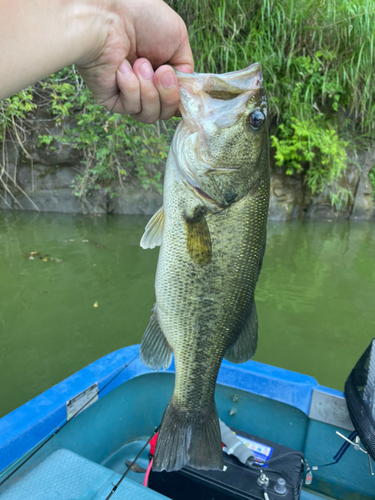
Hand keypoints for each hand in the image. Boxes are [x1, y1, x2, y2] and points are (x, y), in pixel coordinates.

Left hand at [77, 0, 193, 122]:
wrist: (108, 16)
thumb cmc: (141, 17)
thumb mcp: (178, 37)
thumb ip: (186, 68)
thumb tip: (185, 91)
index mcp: (161, 71)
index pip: (178, 99)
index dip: (183, 97)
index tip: (185, 86)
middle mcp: (146, 85)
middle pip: (167, 112)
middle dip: (169, 94)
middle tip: (161, 72)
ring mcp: (128, 94)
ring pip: (151, 115)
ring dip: (149, 90)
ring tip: (139, 64)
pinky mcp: (112, 100)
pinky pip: (132, 108)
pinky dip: (130, 87)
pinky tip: (122, 67)